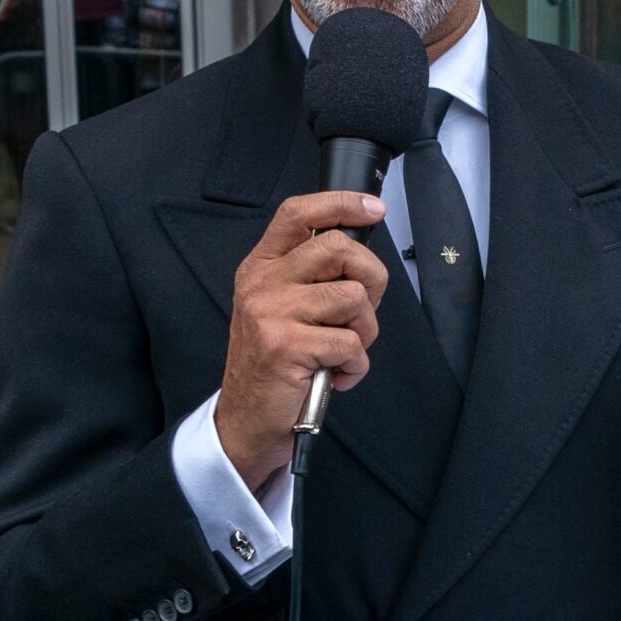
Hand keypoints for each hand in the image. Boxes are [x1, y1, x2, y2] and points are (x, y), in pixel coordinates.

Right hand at [214, 192, 388, 486]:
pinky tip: (335, 374)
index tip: (373, 208)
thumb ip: (314, 276)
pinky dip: (356, 366)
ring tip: (343, 350)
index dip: (340, 203)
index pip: (298, 214)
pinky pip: (351, 344)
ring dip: (365, 331)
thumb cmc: (279, 361)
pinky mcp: (285, 346)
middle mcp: (262, 282)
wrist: (248, 416)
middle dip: (372, 279)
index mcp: (263, 266)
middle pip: (339, 248)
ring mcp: (271, 312)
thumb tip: (364, 256)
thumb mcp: (286, 307)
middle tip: (361, 312)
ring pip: (354, 298)